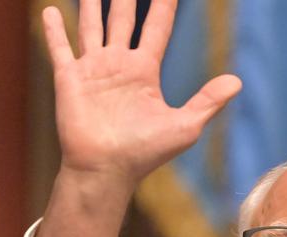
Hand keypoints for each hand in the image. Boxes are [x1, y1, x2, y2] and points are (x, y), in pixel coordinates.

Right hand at [43, 0, 240, 182]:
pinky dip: (53, 30)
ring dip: (90, 5)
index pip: (157, 27)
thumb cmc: (145, 153)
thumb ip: (207, 101)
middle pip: (123, 19)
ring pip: (91, 26)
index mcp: (145, 71)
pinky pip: (60, 48)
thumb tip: (237, 81)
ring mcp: (92, 70)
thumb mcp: (184, 126)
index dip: (163, 4)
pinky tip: (49, 10)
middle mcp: (119, 65)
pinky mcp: (69, 79)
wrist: (107, 171)